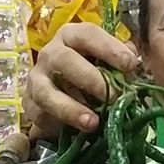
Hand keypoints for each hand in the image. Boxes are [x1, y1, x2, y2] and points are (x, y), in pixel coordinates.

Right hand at [24, 22, 138, 140]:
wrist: (61, 98)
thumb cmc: (90, 73)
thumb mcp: (108, 63)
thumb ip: (121, 59)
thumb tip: (134, 61)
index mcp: (72, 36)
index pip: (88, 34)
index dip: (110, 48)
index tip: (130, 65)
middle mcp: (51, 53)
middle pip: (65, 60)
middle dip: (92, 79)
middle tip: (115, 96)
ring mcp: (37, 78)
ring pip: (47, 91)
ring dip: (71, 108)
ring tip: (93, 122)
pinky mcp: (30, 103)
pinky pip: (42, 113)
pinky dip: (61, 122)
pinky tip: (79, 129)